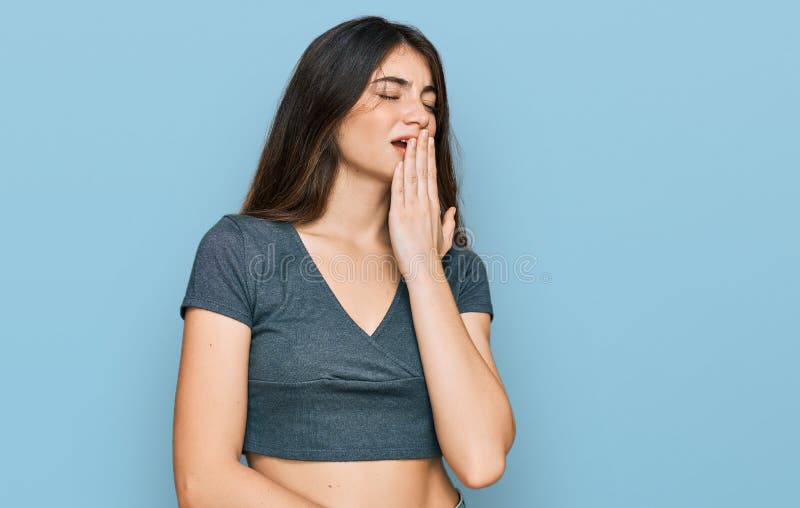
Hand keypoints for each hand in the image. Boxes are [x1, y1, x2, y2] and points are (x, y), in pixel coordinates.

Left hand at [388, 128, 456, 280]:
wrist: (424, 268)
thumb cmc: (432, 256)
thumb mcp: (445, 238)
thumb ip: (448, 223)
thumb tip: (452, 211)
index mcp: (434, 207)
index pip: (431, 176)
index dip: (429, 157)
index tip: (428, 143)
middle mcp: (424, 204)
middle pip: (423, 171)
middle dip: (422, 150)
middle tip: (421, 132)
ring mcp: (412, 209)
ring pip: (412, 177)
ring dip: (410, 157)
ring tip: (411, 140)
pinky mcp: (399, 216)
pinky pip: (399, 192)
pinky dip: (399, 176)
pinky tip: (399, 163)